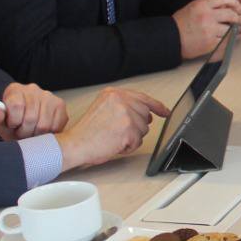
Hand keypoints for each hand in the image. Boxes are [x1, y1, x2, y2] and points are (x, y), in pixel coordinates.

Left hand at [0, 82, 68, 140]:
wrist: (25, 124)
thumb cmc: (12, 124)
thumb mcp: (0, 123)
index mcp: (15, 90)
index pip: (16, 105)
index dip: (14, 121)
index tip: (12, 125)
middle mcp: (34, 89)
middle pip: (31, 117)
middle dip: (25, 132)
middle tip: (21, 133)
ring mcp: (49, 96)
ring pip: (44, 124)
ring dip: (37, 135)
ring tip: (31, 134)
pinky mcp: (61, 106)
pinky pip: (56, 126)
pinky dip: (48, 134)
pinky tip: (42, 132)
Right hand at [55, 87, 170, 169]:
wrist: (75, 144)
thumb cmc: (87, 131)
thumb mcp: (104, 108)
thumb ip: (124, 106)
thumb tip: (147, 112)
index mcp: (114, 93)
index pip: (143, 98)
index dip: (157, 106)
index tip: (165, 111)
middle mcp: (121, 100)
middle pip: (145, 115)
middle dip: (136, 127)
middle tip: (119, 132)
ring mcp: (126, 113)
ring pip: (143, 129)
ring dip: (131, 137)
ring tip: (113, 137)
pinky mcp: (128, 129)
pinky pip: (138, 141)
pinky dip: (128, 146)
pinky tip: (114, 144)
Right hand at [174, 0, 240, 58]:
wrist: (171, 39)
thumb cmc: (181, 23)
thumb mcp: (193, 7)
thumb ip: (209, 4)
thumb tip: (227, 3)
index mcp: (201, 5)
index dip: (233, 1)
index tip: (236, 5)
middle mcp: (207, 16)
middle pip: (231, 14)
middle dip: (235, 18)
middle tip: (235, 19)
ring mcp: (209, 30)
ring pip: (231, 29)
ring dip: (234, 30)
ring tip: (234, 30)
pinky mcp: (211, 43)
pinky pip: (227, 41)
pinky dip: (229, 40)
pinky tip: (229, 39)